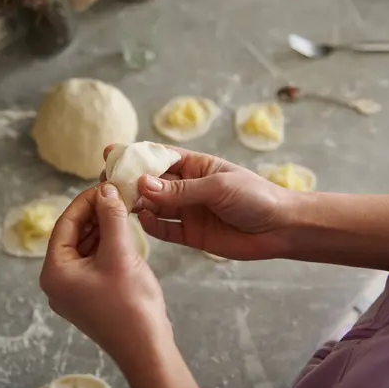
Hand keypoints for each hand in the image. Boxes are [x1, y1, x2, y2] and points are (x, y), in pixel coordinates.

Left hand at [40, 184, 200, 387]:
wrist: (147, 348)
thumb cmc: (130, 304)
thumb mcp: (120, 253)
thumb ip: (111, 217)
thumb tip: (105, 190)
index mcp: (55, 272)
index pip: (65, 224)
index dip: (85, 201)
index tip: (104, 184)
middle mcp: (58, 281)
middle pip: (73, 235)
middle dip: (95, 213)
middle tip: (115, 193)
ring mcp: (73, 290)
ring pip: (85, 247)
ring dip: (102, 227)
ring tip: (121, 207)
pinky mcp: (89, 295)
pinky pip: (93, 260)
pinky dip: (106, 243)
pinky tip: (121, 229)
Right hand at [101, 145, 297, 260]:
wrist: (280, 229)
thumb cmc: (255, 197)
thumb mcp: (217, 187)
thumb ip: (180, 189)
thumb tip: (143, 184)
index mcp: (194, 166)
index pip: (158, 158)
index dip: (134, 156)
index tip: (110, 153)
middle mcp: (186, 187)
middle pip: (150, 183)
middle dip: (130, 182)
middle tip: (107, 184)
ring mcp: (186, 211)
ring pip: (153, 206)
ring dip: (136, 204)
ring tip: (119, 204)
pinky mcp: (189, 234)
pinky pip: (163, 229)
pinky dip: (151, 226)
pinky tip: (142, 220)